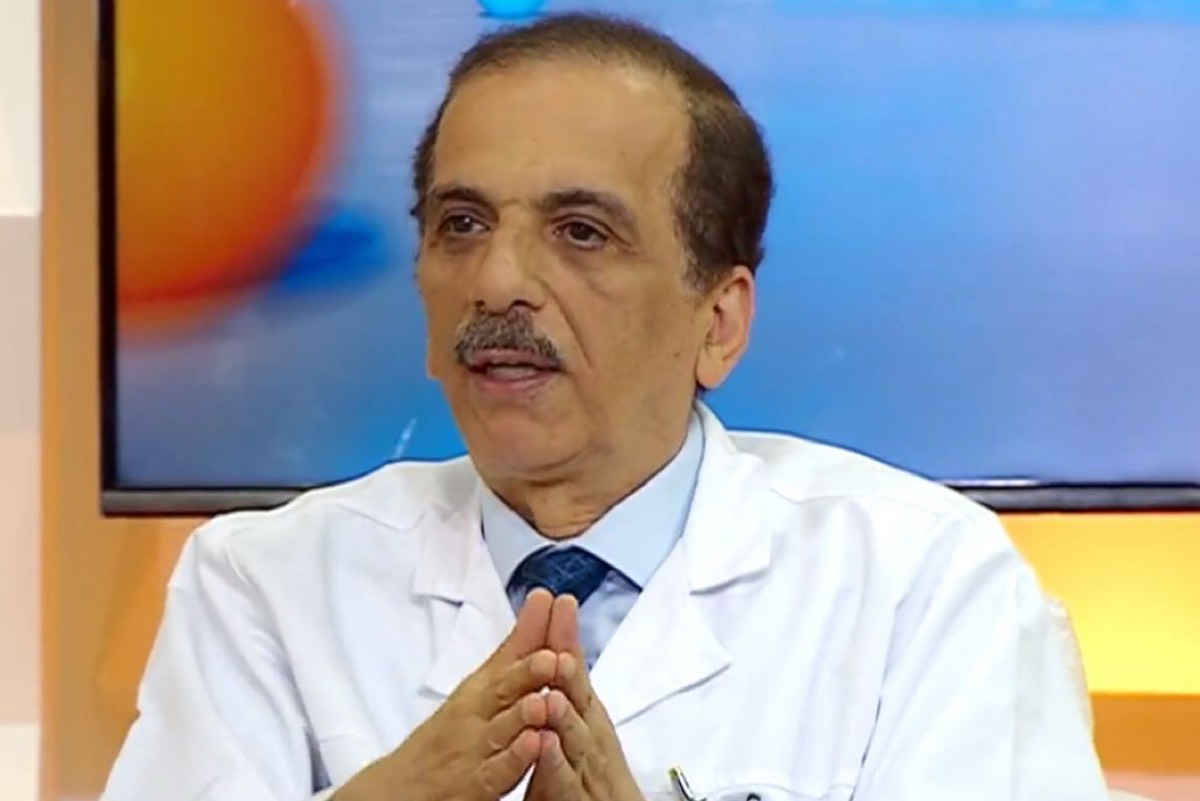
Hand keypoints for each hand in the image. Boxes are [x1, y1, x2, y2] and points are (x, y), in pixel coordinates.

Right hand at [337, 589, 557, 800]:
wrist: (398, 789)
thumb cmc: (447, 734)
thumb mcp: (482, 684)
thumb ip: (518, 647)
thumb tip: (544, 601)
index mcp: (483, 688)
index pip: (510, 655)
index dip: (533, 633)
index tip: (550, 601)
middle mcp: (477, 713)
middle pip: (503, 688)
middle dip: (528, 671)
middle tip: (553, 655)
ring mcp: (475, 749)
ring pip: (501, 729)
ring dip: (522, 714)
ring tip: (544, 700)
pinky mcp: (474, 785)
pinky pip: (496, 771)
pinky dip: (513, 758)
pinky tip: (533, 746)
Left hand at [524, 596, 642, 800]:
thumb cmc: (590, 778)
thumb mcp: (574, 726)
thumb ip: (567, 688)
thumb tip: (561, 647)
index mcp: (583, 719)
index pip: (573, 673)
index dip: (565, 638)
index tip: (559, 600)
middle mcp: (588, 738)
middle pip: (578, 694)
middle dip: (569, 657)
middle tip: (561, 621)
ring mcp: (585, 768)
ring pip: (575, 735)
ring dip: (565, 705)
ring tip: (555, 675)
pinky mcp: (575, 798)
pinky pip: (563, 781)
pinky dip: (555, 762)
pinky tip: (544, 742)